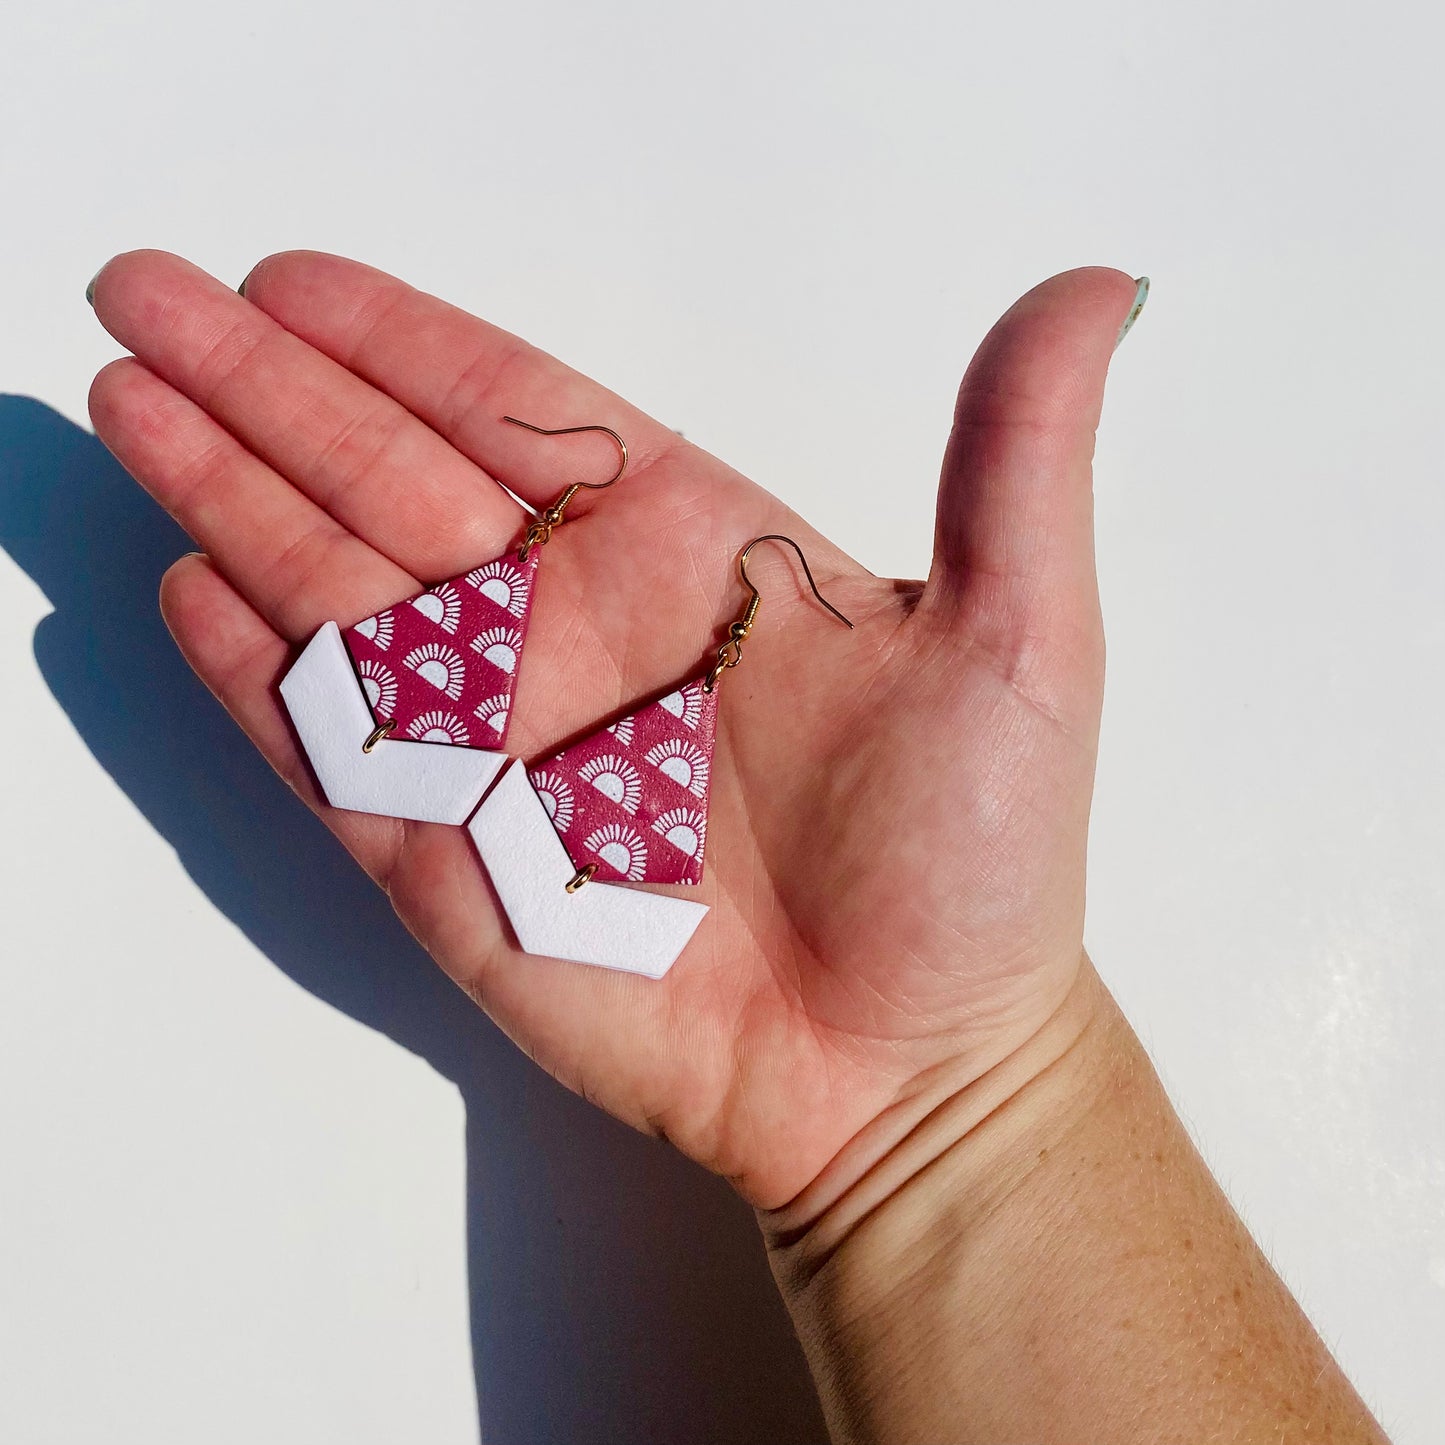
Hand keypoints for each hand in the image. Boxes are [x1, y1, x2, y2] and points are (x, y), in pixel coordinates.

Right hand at [88, 251, 1139, 1211]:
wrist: (907, 1066)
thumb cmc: (974, 864)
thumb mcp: (1023, 637)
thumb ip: (1018, 454)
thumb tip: (1101, 284)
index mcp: (687, 552)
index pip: (513, 416)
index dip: (400, 342)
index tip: (294, 280)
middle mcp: (576, 630)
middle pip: (388, 476)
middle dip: (263, 387)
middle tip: (146, 296)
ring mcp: (504, 742)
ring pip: (337, 590)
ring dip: (230, 494)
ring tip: (132, 401)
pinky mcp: (454, 860)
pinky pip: (333, 746)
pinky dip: (257, 673)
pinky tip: (194, 590)